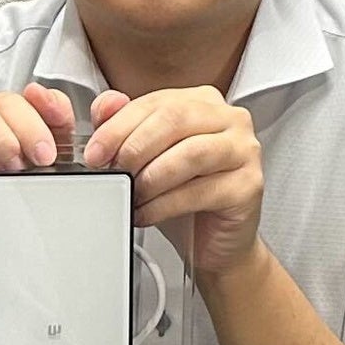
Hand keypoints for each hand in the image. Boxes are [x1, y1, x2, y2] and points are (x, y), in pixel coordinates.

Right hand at [0, 83, 78, 288]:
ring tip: (5, 176)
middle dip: (7, 130)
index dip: (34, 112)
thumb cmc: (21, 207)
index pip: (10, 97)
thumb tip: (82, 102)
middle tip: (34, 162)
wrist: (0, 257)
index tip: (53, 147)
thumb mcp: (51, 169)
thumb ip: (65, 131)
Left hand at [87, 86, 265, 283]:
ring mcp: (245, 150)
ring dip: (151, 177)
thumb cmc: (183, 197)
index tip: (95, 152)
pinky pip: (200, 191)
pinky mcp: (249, 185)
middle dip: (134, 147)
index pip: (157, 101)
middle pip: (175, 119)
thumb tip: (106, 104)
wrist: (215, 243)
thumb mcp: (147, 158)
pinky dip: (164, 205)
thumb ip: (124, 126)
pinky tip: (146, 213)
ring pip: (190, 153)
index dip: (119, 125)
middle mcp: (231, 119)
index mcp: (204, 102)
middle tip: (111, 171)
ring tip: (132, 195)